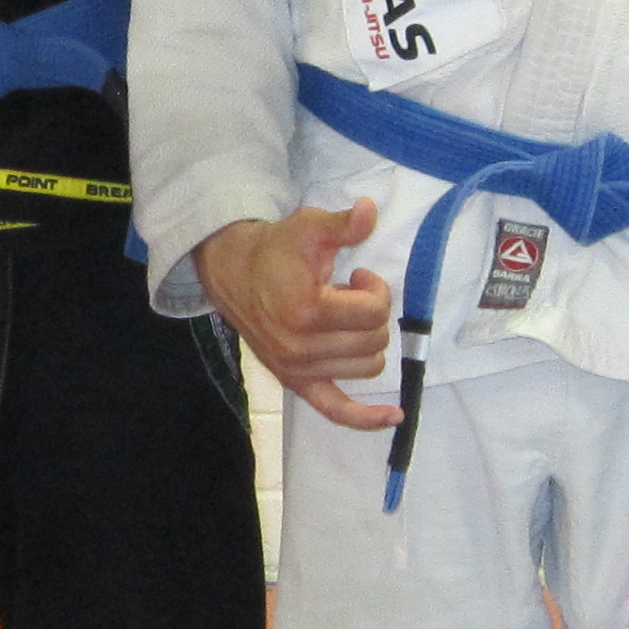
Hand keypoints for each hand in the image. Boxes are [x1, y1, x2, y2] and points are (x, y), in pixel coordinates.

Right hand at [195, 200, 396, 427]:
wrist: (233, 272)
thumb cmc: (276, 250)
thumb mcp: (309, 228)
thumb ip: (343, 224)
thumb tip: (371, 209)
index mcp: (307, 311)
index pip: (374, 311)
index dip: (376, 289)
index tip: (359, 275)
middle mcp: (302, 348)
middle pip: (374, 340)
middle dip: (371, 312)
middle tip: (348, 293)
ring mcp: (299, 370)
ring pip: (367, 367)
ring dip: (365, 342)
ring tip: (341, 319)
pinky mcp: (296, 383)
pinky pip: (338, 411)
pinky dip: (367, 418)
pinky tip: (395, 416)